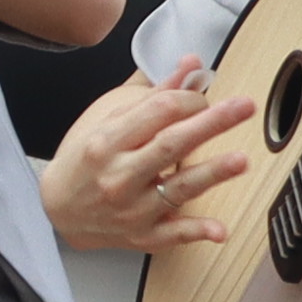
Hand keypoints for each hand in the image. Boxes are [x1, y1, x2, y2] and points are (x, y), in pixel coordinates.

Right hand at [46, 63, 254, 253]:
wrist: (57, 208)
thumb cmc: (84, 158)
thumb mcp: (108, 117)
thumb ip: (154, 93)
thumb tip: (191, 66)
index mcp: (108, 140)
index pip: (157, 112)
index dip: (188, 99)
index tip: (202, 98)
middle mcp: (119, 175)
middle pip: (171, 144)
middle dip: (211, 124)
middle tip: (244, 108)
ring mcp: (131, 208)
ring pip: (177, 189)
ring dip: (211, 173)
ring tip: (240, 160)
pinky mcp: (141, 235)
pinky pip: (172, 235)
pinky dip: (196, 232)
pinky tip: (219, 229)